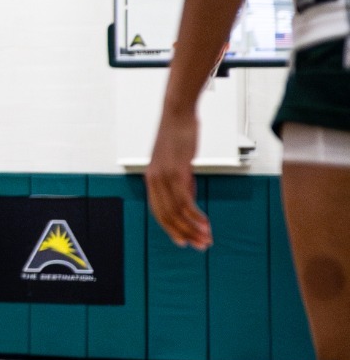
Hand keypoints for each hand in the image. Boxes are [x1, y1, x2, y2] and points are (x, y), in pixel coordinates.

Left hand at [146, 105, 210, 248]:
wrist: (178, 113)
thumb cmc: (179, 135)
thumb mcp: (178, 162)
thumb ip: (182, 181)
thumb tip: (188, 199)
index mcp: (152, 179)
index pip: (159, 212)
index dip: (171, 229)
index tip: (184, 241)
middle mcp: (154, 180)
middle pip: (167, 216)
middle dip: (184, 233)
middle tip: (201, 246)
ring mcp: (164, 176)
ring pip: (176, 212)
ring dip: (193, 228)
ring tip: (207, 238)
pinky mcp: (176, 171)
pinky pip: (185, 200)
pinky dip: (195, 215)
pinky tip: (206, 223)